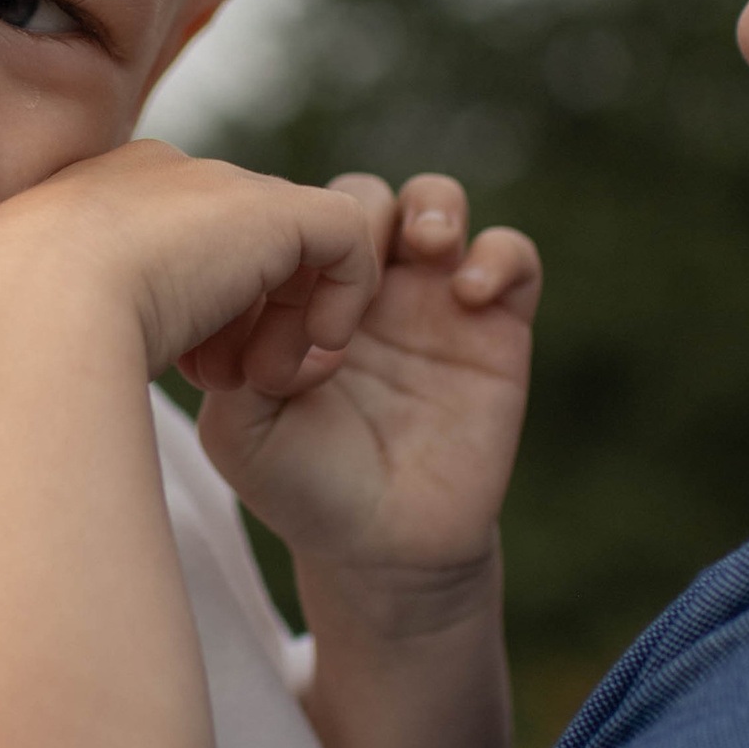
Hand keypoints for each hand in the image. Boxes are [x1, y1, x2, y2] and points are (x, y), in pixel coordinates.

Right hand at [0, 140, 385, 401]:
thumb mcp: (27, 325)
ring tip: (255, 381)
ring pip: (292, 247)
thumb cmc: (5, 338)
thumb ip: (60, 320)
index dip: (192, 314)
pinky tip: (292, 362)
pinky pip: (348, 241)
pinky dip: (339, 305)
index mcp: (98, 199)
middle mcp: (162, 177)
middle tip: (220, 381)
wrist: (27, 308)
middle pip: (237, 247)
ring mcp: (219, 186)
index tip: (178, 370)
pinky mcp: (275, 208)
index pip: (174, 245)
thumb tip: (45, 363)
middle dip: (243, 321)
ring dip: (285, 324)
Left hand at [191, 174, 539, 624]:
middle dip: (357, 213)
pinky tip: (467, 296)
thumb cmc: (303, 488)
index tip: (286, 301)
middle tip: (353, 265)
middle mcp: (368, 290)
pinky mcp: (496, 329)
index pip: (298, 221)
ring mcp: (433, 303)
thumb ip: (235, 358)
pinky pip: (513, 256)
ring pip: (437, 203)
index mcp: (302, 299)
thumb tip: (275, 304)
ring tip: (425, 244)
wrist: (382, 549)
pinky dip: (498, 256)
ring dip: (433, 205)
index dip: (294, 238)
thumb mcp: (239, 430)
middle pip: (364, 198)